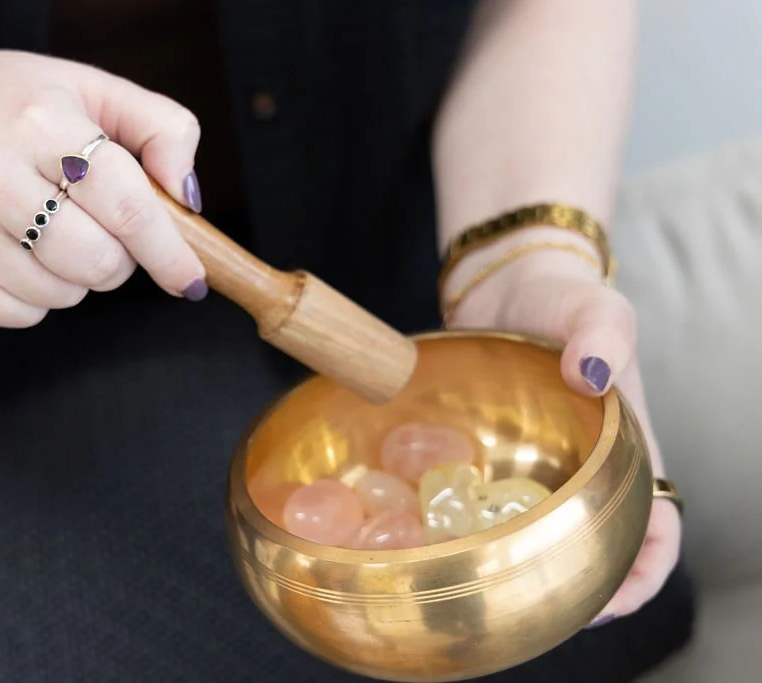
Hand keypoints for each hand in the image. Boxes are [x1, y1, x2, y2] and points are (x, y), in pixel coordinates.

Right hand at [0, 43, 206, 327]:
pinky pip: (23, 315)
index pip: (125, 203)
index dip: (168, 250)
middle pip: (97, 261)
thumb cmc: (15, 105)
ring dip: (81, 276)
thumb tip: (188, 198)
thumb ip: (163, 130)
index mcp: (38, 120)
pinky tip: (26, 253)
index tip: (189, 278)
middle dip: (122, 259)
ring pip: (63, 295)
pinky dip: (40, 297)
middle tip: (108, 230)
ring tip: (60, 231)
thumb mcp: (94, 89)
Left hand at [446, 246, 680, 623]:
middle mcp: (584, 471)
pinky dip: (475, 525)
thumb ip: (602, 333)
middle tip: (527, 603)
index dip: (641, 577)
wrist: (507, 279)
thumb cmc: (562, 296)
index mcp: (627, 452)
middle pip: (596, 550)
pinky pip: (489, 504)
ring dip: (521, 564)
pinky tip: (439, 532)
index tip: (606, 601)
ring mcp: (537, 468)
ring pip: (539, 536)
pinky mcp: (493, 457)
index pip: (656, 534)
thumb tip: (593, 374)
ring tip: (480, 581)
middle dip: (575, 587)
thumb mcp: (594, 306)